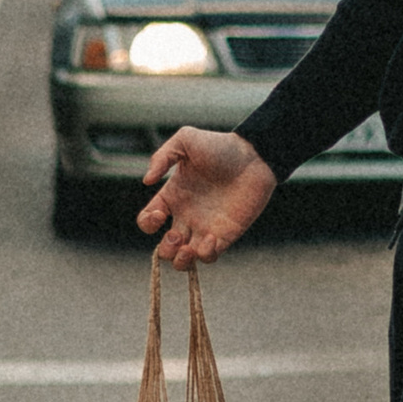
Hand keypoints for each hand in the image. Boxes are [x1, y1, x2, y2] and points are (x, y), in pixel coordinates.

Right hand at [138, 127, 276, 265]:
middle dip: (165, 250)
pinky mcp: (226, 235)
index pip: (148, 221)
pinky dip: (205, 255)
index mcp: (173, 196)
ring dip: (181, 262)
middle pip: (165, 248)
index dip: (147, 223)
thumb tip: (147, 181)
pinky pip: (209, 257)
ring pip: (185, 260)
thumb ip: (162, 156)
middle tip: (176, 235)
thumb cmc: (221, 146)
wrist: (255, 156)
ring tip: (188, 248)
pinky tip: (210, 238)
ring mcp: (205, 227)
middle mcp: (186, 216)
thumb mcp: (186, 140)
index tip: (159, 214)